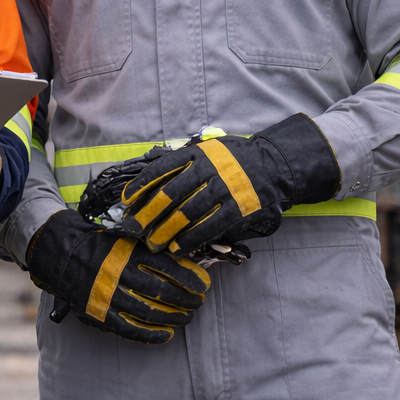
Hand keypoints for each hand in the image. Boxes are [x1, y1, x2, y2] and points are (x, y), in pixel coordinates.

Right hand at [26, 210, 209, 343]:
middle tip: (198, 303)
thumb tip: (181, 261)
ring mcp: (108, 296)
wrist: (61, 255)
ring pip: (150, 313)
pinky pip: (130, 329)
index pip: (166, 267)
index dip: (189, 278)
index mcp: (126, 253)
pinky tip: (167, 334)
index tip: (203, 284)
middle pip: (162, 292)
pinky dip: (152, 334)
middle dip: (186, 300)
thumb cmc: (97, 246)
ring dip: (174, 318)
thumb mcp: (122, 239)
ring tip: (186, 318)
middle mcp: (118, 274)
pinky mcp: (100, 313)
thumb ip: (147, 250)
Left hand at [118, 114, 340, 255]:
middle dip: (148, 213)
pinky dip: (191, 239)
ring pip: (187, 213)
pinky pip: (210, 227)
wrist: (274, 164)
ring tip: (153, 243)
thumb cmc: (233, 160)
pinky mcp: (239, 208)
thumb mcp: (207, 151)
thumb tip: (151, 182)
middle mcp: (209, 170)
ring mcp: (225, 189)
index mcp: (197, 153)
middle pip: (170, 194)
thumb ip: (184, 163)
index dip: (141, 185)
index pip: (161, 169)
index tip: (125, 200)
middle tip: (133, 228)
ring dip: (166, 231)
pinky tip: (179, 249)